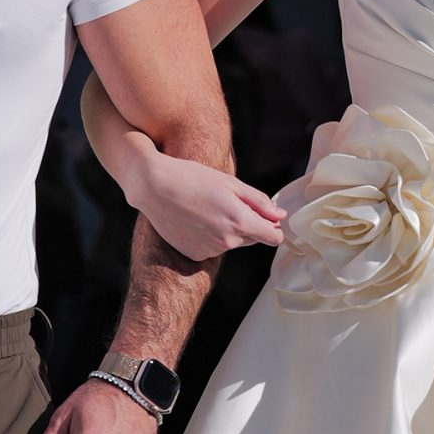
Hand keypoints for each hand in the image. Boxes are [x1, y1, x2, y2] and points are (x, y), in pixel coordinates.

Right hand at [138, 149, 285, 262]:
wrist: (154, 187)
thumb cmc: (192, 178)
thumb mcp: (230, 183)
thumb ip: (259, 202)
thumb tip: (280, 216)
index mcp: (240, 221)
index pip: (274, 238)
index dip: (272, 226)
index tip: (265, 217)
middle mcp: (227, 241)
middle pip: (253, 239)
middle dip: (247, 224)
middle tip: (225, 203)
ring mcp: (210, 250)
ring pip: (231, 243)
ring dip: (227, 230)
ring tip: (205, 209)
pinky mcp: (195, 255)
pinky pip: (212, 248)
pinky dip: (208, 237)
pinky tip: (193, 220)